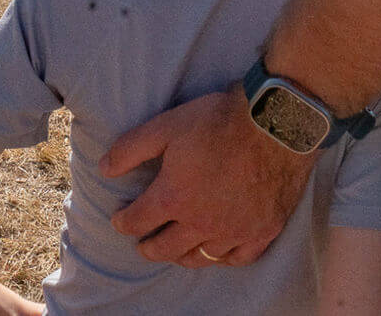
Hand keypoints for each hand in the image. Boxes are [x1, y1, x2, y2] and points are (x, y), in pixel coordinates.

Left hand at [99, 87, 315, 266]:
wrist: (275, 124)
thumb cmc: (218, 121)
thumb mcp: (164, 126)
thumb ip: (130, 149)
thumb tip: (104, 169)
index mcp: (173, 198)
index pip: (137, 221)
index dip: (123, 222)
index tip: (119, 220)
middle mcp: (201, 222)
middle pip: (165, 248)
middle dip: (147, 247)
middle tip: (142, 244)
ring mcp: (234, 231)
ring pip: (200, 258)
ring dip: (181, 256)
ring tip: (174, 251)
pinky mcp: (263, 231)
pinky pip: (238, 258)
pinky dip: (223, 259)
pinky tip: (217, 253)